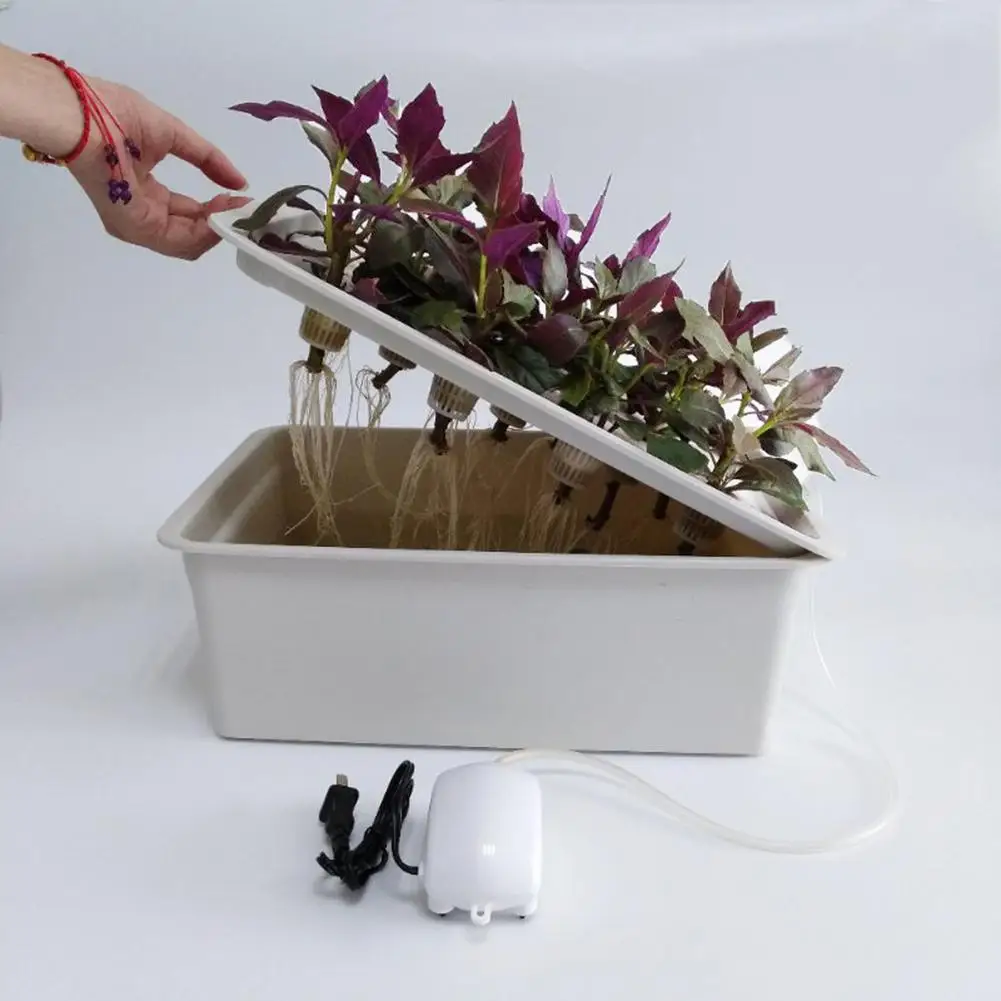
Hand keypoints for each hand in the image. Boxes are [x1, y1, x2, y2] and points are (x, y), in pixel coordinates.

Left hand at [68, 79, 249, 259]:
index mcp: (145, 192)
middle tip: (243, 206)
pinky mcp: (138, 228)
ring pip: (190, 243)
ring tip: (237, 208)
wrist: (83, 114)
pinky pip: (181, 242)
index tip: (240, 196)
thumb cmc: (117, 115)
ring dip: (218, 228)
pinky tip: (222, 214)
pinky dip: (207, 231)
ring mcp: (138, 226)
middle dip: (221, 222)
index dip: (215, 208)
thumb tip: (240, 183)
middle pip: (191, 234)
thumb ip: (208, 159)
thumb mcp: (173, 135)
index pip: (187, 212)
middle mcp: (141, 215)